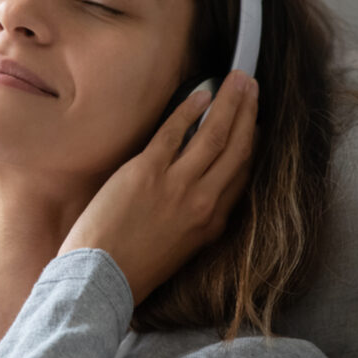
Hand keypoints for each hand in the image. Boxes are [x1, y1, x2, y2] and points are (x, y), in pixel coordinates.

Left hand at [58, 70, 257, 306]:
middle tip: (252, 86)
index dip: (253, 143)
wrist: (102, 277)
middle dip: (248, 113)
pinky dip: (190, 109)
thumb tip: (203, 188)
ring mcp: (177, 185)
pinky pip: (174, 131)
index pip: (242, 174)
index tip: (255, 123)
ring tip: (237, 80)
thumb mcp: (181, 248)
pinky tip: (200, 94)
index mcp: (212, 223)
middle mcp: (203, 202)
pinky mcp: (147, 172)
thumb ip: (197, 219)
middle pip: (237, 148)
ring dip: (229, 103)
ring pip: (213, 134)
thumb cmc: (133, 266)